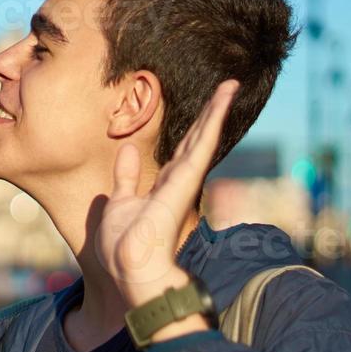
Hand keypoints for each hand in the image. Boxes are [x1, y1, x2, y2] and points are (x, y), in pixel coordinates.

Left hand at [97, 79, 239, 307]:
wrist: (128, 266)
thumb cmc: (122, 245)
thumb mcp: (119, 202)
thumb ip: (126, 177)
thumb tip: (126, 149)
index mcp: (163, 188)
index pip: (180, 153)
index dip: (191, 132)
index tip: (202, 112)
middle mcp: (178, 182)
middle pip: (196, 141)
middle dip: (210, 115)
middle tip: (226, 88)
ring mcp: (185, 180)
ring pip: (203, 137)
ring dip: (217, 110)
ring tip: (230, 85)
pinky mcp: (187, 179)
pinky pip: (203, 143)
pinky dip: (214, 119)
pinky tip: (225, 97)